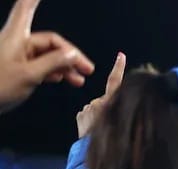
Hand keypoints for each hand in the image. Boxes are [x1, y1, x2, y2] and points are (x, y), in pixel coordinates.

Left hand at [0, 0, 93, 114]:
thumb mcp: (30, 75)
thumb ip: (53, 63)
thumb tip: (72, 54)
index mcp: (16, 37)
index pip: (26, 8)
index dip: (34, 0)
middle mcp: (17, 42)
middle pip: (49, 42)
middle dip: (69, 54)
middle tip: (87, 68)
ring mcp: (17, 55)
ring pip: (47, 56)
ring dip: (64, 66)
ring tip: (78, 79)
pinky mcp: (17, 68)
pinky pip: (40, 65)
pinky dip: (54, 71)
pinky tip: (63, 79)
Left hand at [76, 51, 123, 137]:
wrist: (91, 155)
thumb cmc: (111, 144)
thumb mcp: (123, 125)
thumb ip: (120, 110)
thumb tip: (113, 105)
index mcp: (111, 102)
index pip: (116, 82)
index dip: (119, 68)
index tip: (121, 56)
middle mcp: (100, 102)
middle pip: (105, 99)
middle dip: (106, 108)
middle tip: (109, 125)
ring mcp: (89, 108)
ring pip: (94, 107)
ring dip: (96, 116)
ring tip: (99, 131)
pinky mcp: (81, 114)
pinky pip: (85, 114)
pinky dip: (88, 121)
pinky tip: (91, 131)